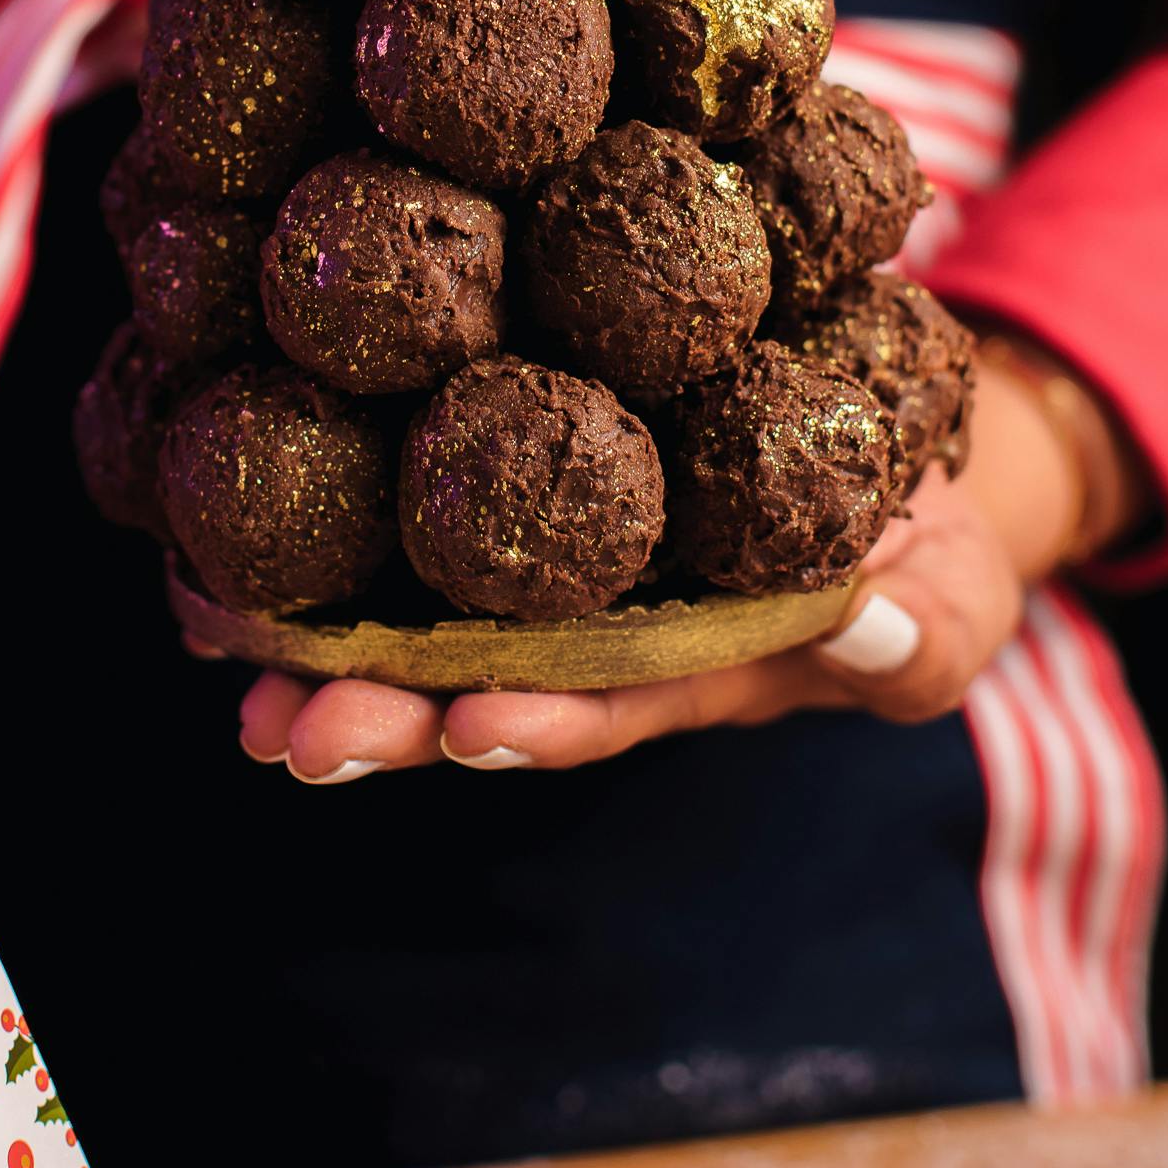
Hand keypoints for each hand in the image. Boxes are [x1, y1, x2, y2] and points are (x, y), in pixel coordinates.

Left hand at [235, 353, 1149, 782]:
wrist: (877, 440)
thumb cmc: (917, 538)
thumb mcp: (949, 593)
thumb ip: (919, 631)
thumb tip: (875, 624)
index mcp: (689, 663)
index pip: (606, 703)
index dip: (538, 719)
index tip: (469, 727)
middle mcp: (593, 618)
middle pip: (473, 673)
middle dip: (381, 709)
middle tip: (289, 727)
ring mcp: (548, 546)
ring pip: (416, 597)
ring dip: (320, 629)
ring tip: (218, 641)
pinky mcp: (515, 454)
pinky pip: (409, 492)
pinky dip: (324, 506)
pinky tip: (225, 514)